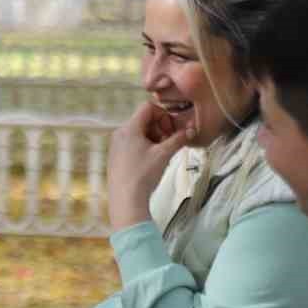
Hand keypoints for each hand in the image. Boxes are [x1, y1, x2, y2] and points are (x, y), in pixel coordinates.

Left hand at [107, 102, 189, 229]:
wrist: (126, 200)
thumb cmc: (143, 175)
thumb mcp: (164, 154)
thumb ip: (179, 139)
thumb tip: (191, 130)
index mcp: (129, 128)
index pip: (148, 107)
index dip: (163, 115)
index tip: (170, 131)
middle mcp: (120, 133)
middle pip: (144, 120)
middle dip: (160, 128)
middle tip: (168, 143)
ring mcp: (116, 146)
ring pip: (139, 132)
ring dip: (154, 138)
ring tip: (161, 154)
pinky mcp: (116, 157)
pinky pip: (133, 144)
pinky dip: (145, 147)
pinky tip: (151, 162)